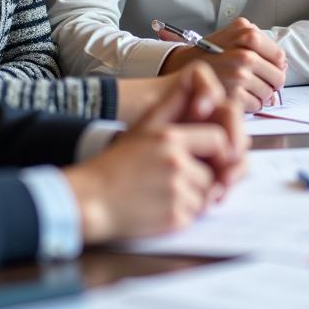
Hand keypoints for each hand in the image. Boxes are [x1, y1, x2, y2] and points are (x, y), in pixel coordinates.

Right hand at [64, 65, 247, 243]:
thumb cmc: (116, 164)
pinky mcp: (174, 218)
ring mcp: (176, 192)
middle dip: (202, 178)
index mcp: (171, 139)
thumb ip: (170, 108)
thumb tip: (192, 90)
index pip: (218, 139)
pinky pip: (194, 215)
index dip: (218, 150)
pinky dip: (182, 214)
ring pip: (206, 196)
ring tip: (163, 194)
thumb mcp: (143, 128)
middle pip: (213, 172)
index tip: (209, 158)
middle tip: (177, 180)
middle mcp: (177, 164)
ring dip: (193, 198)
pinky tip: (159, 208)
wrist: (90, 200)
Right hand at [159, 17, 286, 112]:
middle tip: (261, 83)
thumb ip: (259, 43)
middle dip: (272, 83)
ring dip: (261, 96)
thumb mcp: (234, 33)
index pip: (280, 57)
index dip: (277, 66)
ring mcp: (239, 75)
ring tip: (247, 89)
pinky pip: (256, 105)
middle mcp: (245, 54)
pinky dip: (251, 105)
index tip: (270, 69)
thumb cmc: (211, 51)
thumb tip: (282, 64)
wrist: (183, 67)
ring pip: (269, 94)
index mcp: (248, 35)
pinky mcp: (233, 95)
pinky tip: (240, 97)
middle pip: (278, 77)